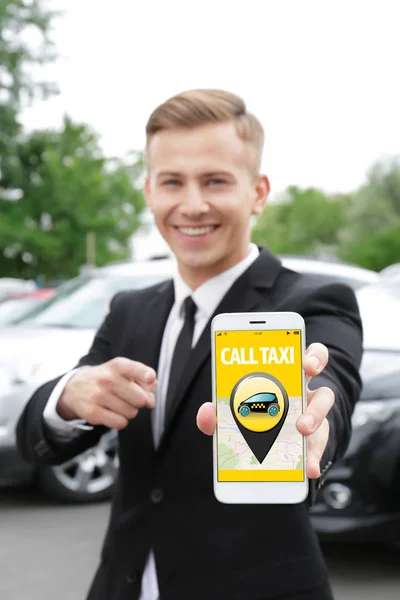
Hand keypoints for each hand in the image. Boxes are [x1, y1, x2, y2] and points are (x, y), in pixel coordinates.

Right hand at [57, 357, 156, 429]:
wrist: (75, 387)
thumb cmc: (108, 379)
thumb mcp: (124, 371)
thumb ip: (144, 382)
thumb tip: (150, 401)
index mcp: (118, 365)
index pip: (137, 370)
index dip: (147, 376)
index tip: (149, 378)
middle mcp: (108, 379)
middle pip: (140, 398)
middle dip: (139, 401)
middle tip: (130, 397)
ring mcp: (99, 395)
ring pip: (131, 412)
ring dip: (129, 411)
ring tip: (119, 404)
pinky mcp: (93, 412)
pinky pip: (120, 423)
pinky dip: (120, 421)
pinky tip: (113, 413)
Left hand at [196, 342, 333, 478]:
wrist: (272, 449)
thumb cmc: (252, 420)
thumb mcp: (235, 414)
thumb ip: (219, 413)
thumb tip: (207, 413)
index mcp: (281, 374)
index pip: (297, 351)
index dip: (306, 350)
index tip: (304, 358)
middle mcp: (301, 386)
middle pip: (316, 363)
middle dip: (314, 361)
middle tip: (306, 369)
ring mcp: (312, 410)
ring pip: (323, 401)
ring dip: (313, 413)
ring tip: (302, 429)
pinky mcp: (316, 439)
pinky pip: (318, 446)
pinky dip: (313, 459)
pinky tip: (308, 469)